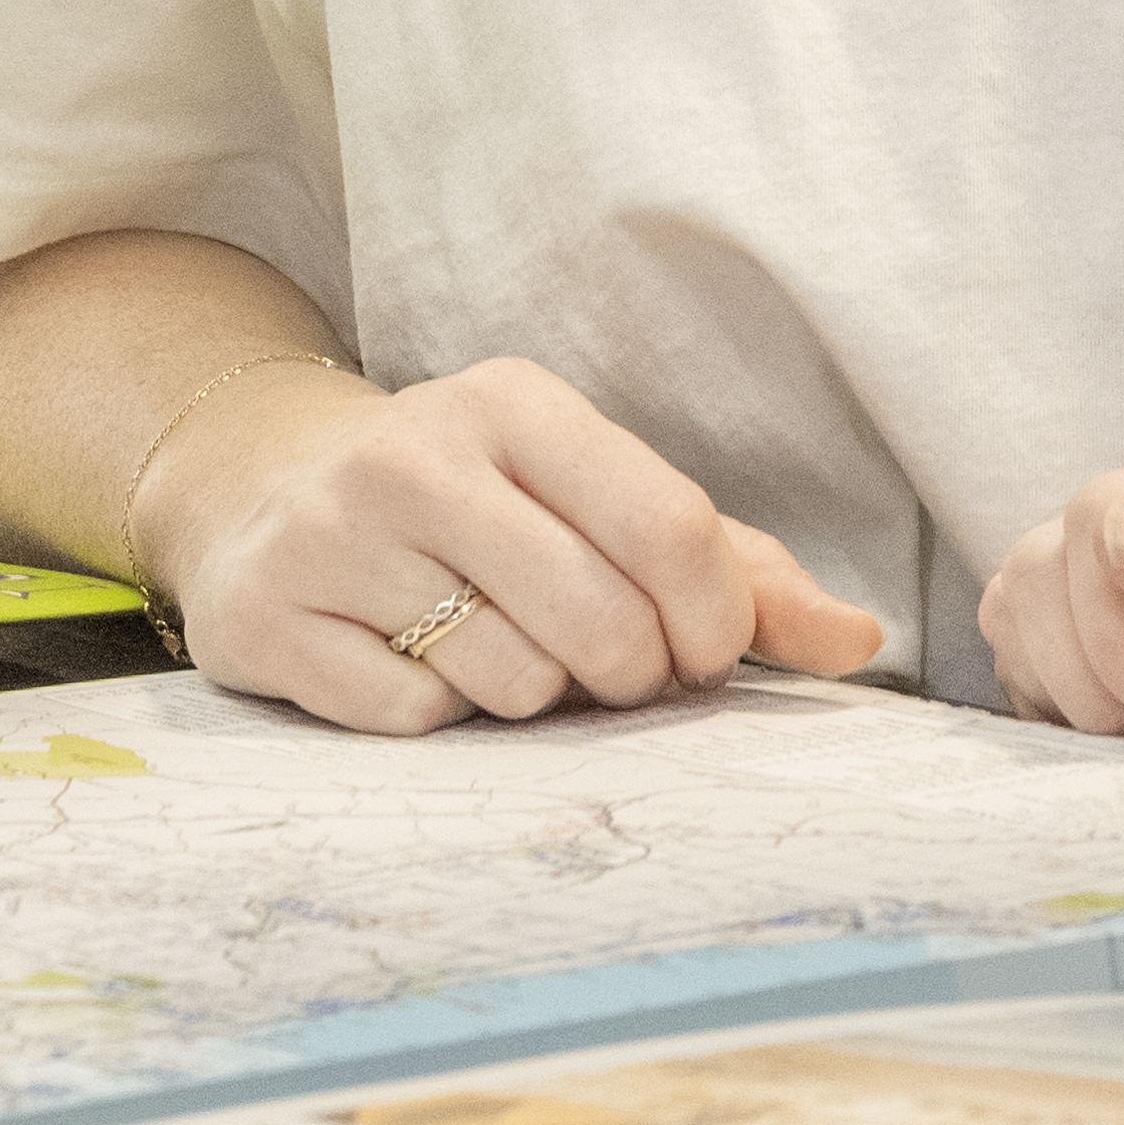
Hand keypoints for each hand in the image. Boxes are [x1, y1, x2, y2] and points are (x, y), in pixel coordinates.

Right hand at [149, 355, 884, 730]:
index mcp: (517, 404)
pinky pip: (411, 720)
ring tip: (491, 650)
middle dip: (626, 678)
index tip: (699, 655)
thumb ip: (735, 569)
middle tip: (599, 669)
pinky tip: (405, 663)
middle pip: (600, 621)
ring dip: (527, 698)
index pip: (671, 528)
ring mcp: (334, 533)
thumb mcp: (592, 499)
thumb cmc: (475, 509)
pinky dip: (431, 716)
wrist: (262, 496)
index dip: (711, 622)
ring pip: (509, 681)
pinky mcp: (268, 614)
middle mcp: (419, 451)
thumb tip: (861, 641)